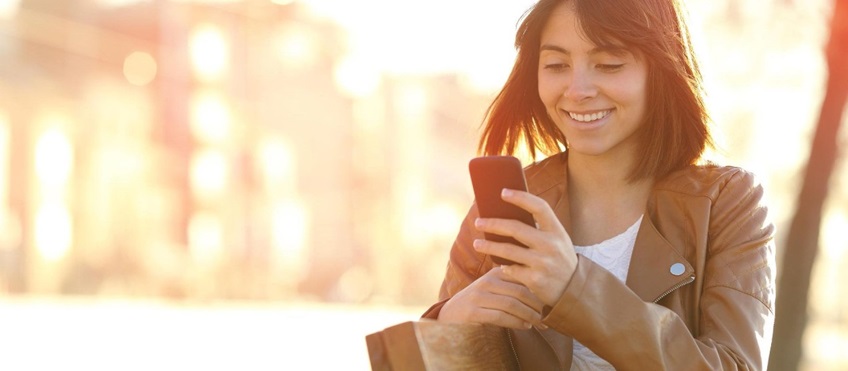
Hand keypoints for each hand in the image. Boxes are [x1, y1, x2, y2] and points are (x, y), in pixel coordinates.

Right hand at [438, 267, 545, 328]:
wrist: (450, 316)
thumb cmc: (480, 303)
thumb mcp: (495, 289)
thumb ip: (513, 287)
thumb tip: (544, 293)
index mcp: (494, 273)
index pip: (523, 278)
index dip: (539, 290)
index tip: (552, 302)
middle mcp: (486, 281)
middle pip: (520, 291)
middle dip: (537, 306)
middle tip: (549, 317)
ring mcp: (478, 296)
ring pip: (512, 305)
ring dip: (530, 316)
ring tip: (540, 324)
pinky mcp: (472, 312)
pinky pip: (500, 317)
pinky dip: (516, 323)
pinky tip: (525, 327)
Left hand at [472, 188, 577, 306]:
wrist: (574, 290)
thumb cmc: (559, 259)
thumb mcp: (557, 241)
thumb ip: (539, 229)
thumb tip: (506, 213)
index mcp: (557, 231)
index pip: (539, 207)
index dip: (521, 198)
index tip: (503, 192)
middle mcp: (551, 245)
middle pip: (516, 228)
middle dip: (493, 224)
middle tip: (477, 222)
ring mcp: (543, 263)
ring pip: (508, 250)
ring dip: (488, 246)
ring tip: (476, 243)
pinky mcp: (535, 280)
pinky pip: (511, 269)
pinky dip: (503, 266)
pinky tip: (500, 264)